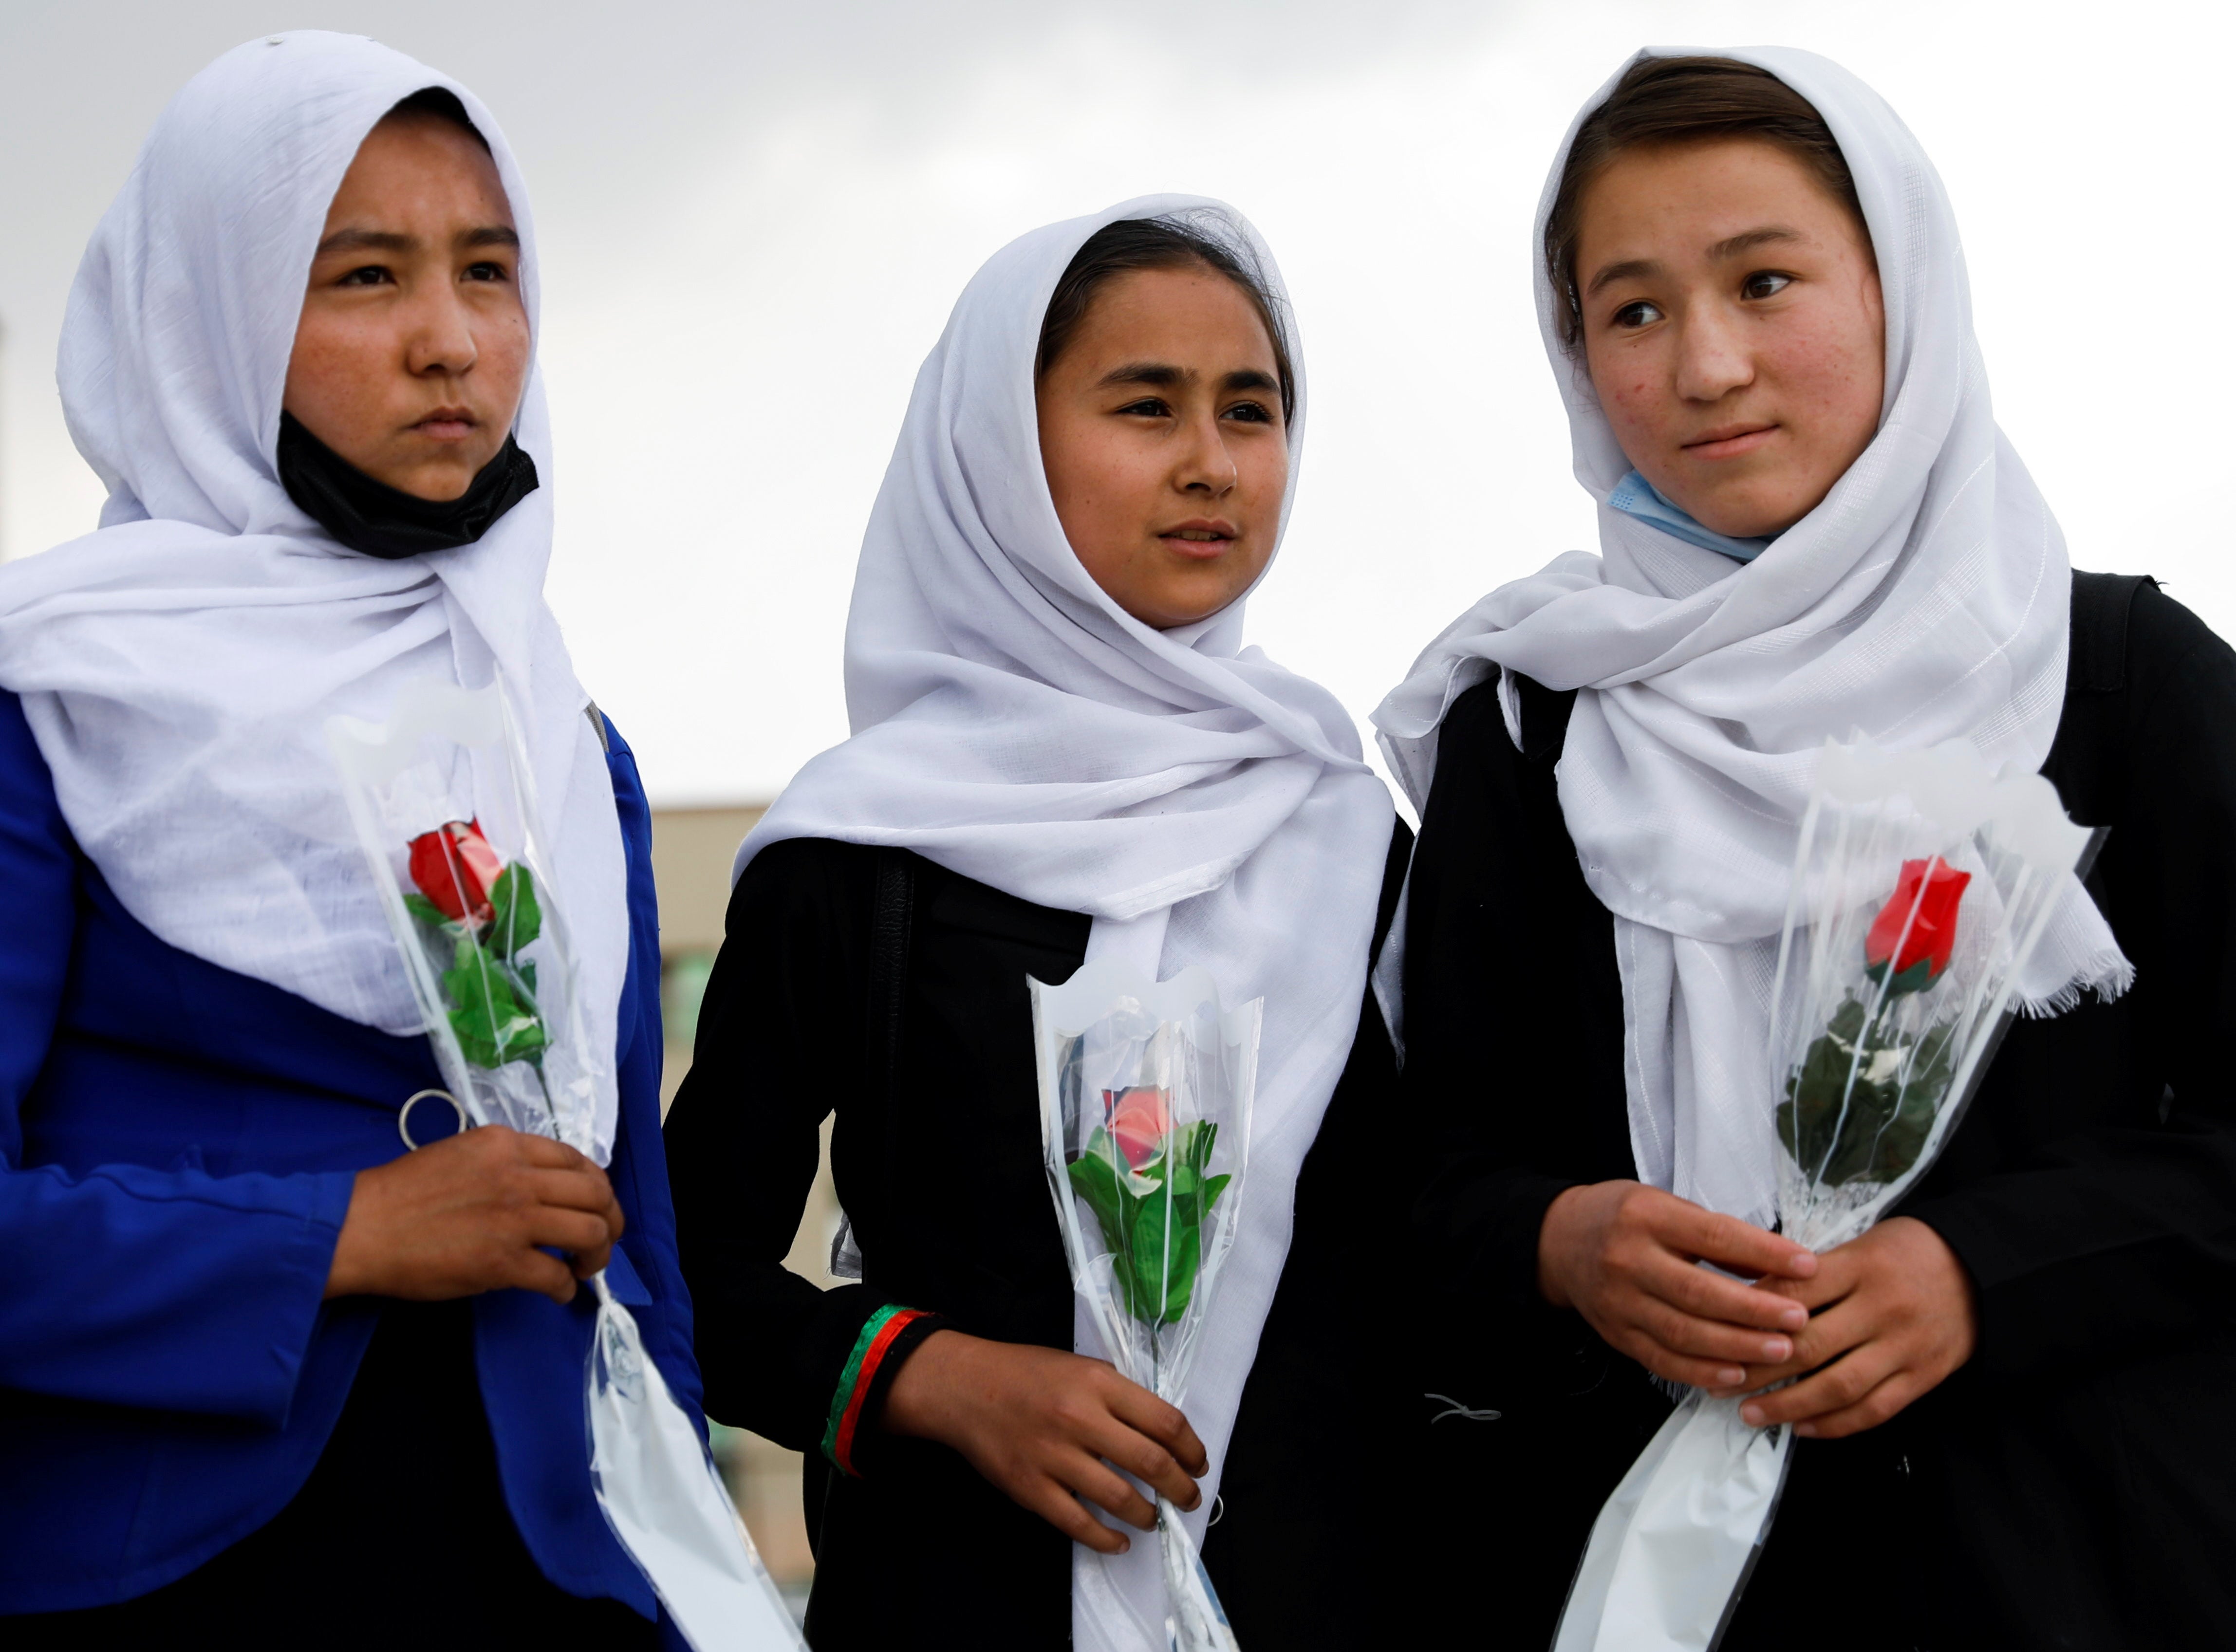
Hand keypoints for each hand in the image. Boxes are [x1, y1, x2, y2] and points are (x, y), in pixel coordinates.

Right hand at [325, 1126, 622, 1304]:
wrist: (360, 1227)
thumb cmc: (402, 1194)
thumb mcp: (462, 1155)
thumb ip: (505, 1165)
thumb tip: (542, 1188)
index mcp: (507, 1145)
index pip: (578, 1159)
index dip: (595, 1187)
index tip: (593, 1206)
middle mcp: (518, 1175)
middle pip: (596, 1194)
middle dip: (610, 1221)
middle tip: (601, 1242)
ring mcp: (514, 1218)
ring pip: (589, 1231)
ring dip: (598, 1255)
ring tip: (585, 1269)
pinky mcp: (502, 1261)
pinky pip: (557, 1276)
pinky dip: (566, 1288)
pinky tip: (556, 1292)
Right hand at [879, 1330, 1206, 1553]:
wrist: (966, 1388)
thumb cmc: (1028, 1373)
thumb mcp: (1081, 1366)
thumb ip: (1119, 1394)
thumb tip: (1161, 1431)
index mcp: (1098, 1383)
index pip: (1165, 1421)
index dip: (1191, 1448)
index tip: (1198, 1463)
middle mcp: (1080, 1418)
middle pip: (1151, 1463)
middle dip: (1180, 1488)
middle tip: (1189, 1498)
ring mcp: (1054, 1456)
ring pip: (1119, 1498)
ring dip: (1147, 1514)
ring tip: (1153, 1517)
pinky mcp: (1031, 1487)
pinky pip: (1077, 1523)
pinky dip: (1105, 1539)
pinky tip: (1118, 1541)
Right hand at [1538, 1180, 1818, 1391]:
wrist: (1559, 1241)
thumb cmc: (1624, 1218)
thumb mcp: (1666, 1205)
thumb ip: (1717, 1236)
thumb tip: (1777, 1265)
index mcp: (1646, 1216)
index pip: (1714, 1236)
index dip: (1764, 1253)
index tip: (1808, 1266)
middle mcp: (1627, 1259)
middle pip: (1698, 1292)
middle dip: (1755, 1311)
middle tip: (1800, 1321)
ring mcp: (1618, 1302)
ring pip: (1683, 1333)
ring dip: (1737, 1347)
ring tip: (1781, 1351)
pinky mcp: (1616, 1335)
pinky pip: (1663, 1360)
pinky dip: (1702, 1372)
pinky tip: (1736, 1375)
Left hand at [1739, 1216, 1975, 1438]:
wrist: (1983, 1271)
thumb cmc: (1907, 1252)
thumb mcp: (1860, 1242)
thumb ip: (1812, 1271)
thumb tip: (1751, 1294)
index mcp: (1861, 1266)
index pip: (1794, 1291)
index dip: (1751, 1314)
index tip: (1714, 1330)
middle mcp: (1882, 1308)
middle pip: (1809, 1346)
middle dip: (1757, 1369)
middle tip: (1719, 1382)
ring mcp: (1904, 1347)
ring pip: (1839, 1387)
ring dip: (1789, 1406)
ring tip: (1751, 1413)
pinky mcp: (1923, 1377)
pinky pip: (1874, 1409)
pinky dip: (1836, 1424)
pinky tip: (1803, 1428)